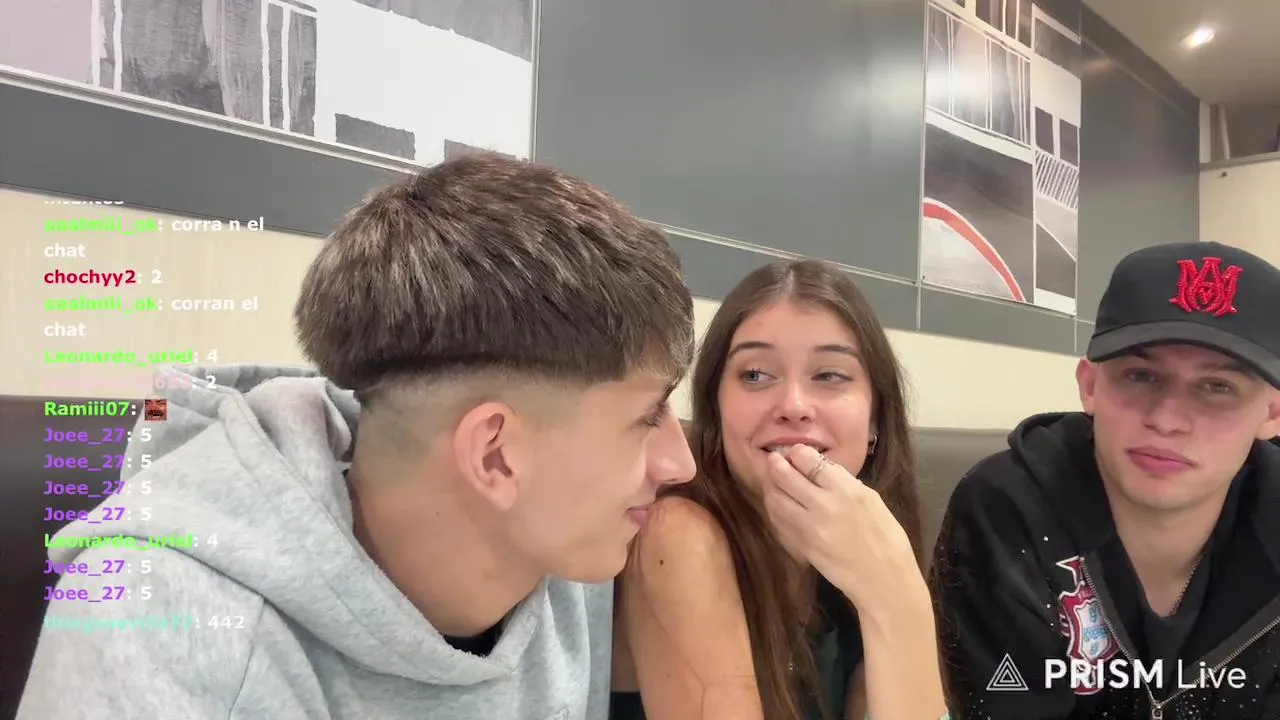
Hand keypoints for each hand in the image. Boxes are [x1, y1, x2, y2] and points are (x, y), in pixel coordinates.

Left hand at [761, 445, 919, 610]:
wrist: (885, 580)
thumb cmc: (886, 538)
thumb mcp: (872, 500)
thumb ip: (843, 482)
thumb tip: (819, 468)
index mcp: (846, 490)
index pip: (807, 460)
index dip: (797, 453)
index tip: (795, 453)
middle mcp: (823, 505)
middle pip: (784, 476)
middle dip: (776, 465)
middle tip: (774, 462)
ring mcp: (809, 528)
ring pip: (775, 499)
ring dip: (773, 489)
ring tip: (777, 486)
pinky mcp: (801, 547)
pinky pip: (778, 523)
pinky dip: (775, 512)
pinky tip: (781, 509)